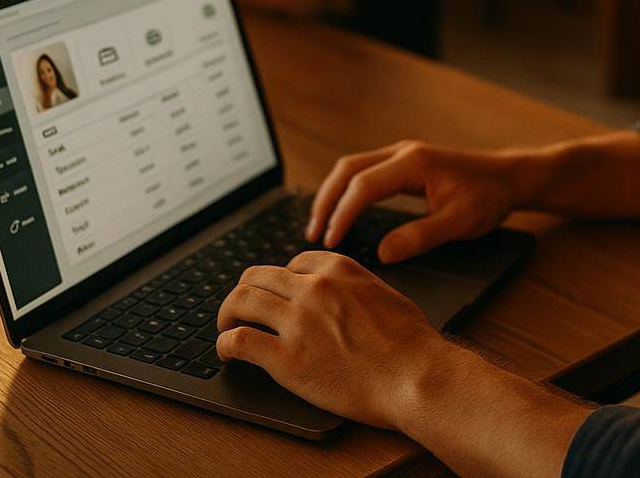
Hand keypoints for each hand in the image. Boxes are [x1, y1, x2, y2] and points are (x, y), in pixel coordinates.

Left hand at [216, 252, 462, 429]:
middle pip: (257, 276)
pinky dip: (224, 344)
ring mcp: (297, 322)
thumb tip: (345, 294)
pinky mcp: (286, 358)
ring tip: (226, 327)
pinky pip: (238, 340)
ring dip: (227, 313)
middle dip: (245, 291)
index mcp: (338, 269)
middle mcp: (313, 288)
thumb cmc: (411, 343)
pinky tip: (227, 352)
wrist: (415, 376)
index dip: (280, 280)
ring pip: (240, 301)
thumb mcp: (385, 294)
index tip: (277, 295)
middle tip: (240, 309)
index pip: (292, 263)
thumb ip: (356, 287)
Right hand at [307, 141, 544, 263]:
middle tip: (313, 234)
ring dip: (333, 194)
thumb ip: (419, 238)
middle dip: (326, 200)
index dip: (342, 214)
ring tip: (321, 226)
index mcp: (413, 163)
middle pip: (347, 169)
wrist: (508, 178)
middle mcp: (403, 152)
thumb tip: (382, 254)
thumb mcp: (457, 224)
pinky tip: (342, 211)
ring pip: (353, 167)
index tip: (331, 241)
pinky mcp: (404, 162)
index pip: (363, 186)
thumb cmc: (487, 198)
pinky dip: (347, 190)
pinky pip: (365, 171)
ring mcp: (402, 154)